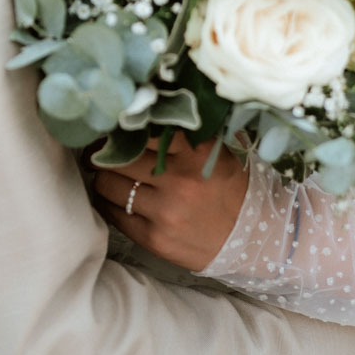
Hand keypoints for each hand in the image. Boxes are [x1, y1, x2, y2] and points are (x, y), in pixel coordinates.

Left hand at [93, 137, 248, 271]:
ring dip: (104, 177)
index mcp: (196, 151)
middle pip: (117, 155)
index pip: (142, 128)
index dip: (122, 128)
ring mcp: (165, 211)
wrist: (252, 239)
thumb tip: (141, 114)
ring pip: (107, 184)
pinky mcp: (155, 239)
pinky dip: (108, 203)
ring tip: (110, 175)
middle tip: (102, 151)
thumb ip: (182, 133)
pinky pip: (113, 214)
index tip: (114, 128)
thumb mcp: (215, 152)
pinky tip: (115, 198)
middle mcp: (179, 179)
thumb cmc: (228, 188)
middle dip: (105, 152)